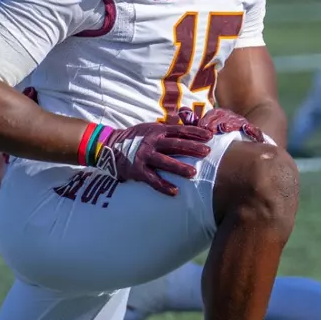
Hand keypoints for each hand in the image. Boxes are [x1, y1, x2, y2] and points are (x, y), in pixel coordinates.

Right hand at [96, 120, 214, 195]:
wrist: (110, 146)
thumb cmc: (136, 138)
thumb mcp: (151, 128)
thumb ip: (168, 130)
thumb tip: (190, 128)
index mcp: (157, 130)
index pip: (179, 130)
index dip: (195, 132)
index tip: (210, 136)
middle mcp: (152, 141)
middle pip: (175, 144)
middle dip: (192, 147)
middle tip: (207, 152)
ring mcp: (144, 156)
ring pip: (165, 162)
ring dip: (179, 167)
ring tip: (193, 173)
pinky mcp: (137, 170)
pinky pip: (152, 179)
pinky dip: (163, 186)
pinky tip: (174, 191)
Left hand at [175, 106, 262, 140]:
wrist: (241, 140)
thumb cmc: (217, 134)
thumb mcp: (204, 128)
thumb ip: (193, 121)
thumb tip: (182, 110)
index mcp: (219, 114)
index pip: (212, 115)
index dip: (206, 120)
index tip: (201, 127)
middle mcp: (230, 117)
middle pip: (224, 117)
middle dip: (216, 122)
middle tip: (210, 130)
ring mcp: (242, 124)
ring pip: (237, 122)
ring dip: (231, 124)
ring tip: (224, 128)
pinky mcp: (253, 132)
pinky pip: (254, 130)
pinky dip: (252, 130)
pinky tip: (247, 130)